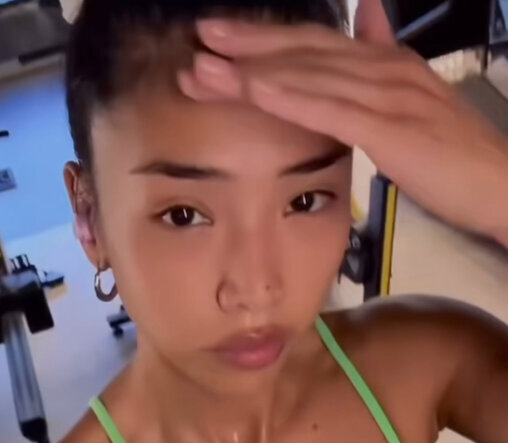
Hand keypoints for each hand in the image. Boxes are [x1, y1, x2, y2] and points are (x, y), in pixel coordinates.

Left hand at [178, 0, 507, 242]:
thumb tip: (364, 23)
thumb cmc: (454, 157)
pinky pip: (332, 108)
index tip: (219, 38)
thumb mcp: (412, 104)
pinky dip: (291, 96)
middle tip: (199, 38)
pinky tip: (256, 90)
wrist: (500, 184)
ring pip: (310, 75)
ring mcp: (389, 95)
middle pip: (305, 51)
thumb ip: (381, 65)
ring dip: (255, 70)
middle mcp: (384, 69)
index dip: (266, 40)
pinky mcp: (393, 128)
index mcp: (385, 65)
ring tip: (207, 67)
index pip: (315, 46)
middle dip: (248, 44)